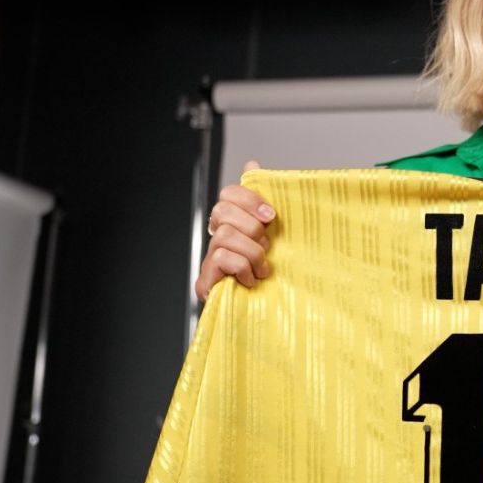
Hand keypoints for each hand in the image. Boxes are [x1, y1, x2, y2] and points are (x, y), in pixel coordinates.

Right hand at [195, 160, 274, 300]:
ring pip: (225, 235)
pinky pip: (222, 257)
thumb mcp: (276, 237)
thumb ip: (263, 205)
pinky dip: (243, 267)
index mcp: (234, 225)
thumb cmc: (272, 275)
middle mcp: (217, 239)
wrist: (265, 317)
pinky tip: (251, 280)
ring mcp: (208, 260)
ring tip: (262, 268)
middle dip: (252, 228)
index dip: (249, 199)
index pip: (228, 194)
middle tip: (266, 247)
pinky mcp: (205, 281)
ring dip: (252, 252)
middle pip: (222, 210)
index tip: (271, 215)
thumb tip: (253, 165)